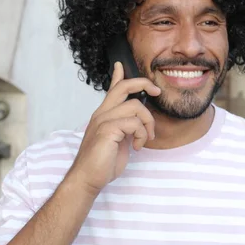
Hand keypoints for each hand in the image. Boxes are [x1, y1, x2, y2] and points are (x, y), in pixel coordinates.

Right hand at [65, 62, 160, 196]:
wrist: (88, 179)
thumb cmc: (103, 163)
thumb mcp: (118, 140)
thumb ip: (126, 128)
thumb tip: (138, 122)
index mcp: (104, 115)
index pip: (112, 89)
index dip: (118, 76)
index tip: (120, 65)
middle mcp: (102, 114)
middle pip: (124, 87)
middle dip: (144, 84)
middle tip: (157, 92)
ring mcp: (103, 120)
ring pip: (136, 106)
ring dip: (148, 123)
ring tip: (145, 139)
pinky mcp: (107, 130)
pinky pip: (134, 123)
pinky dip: (142, 135)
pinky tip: (137, 147)